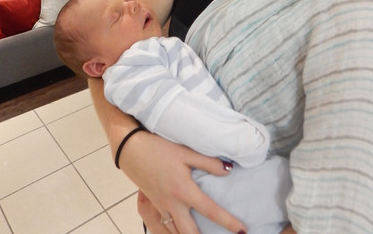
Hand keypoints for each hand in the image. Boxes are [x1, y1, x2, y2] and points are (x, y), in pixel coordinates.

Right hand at [121, 132, 246, 233]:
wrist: (130, 148)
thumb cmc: (158, 148)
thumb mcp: (185, 151)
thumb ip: (208, 162)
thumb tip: (228, 170)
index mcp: (184, 191)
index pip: (211, 211)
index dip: (228, 222)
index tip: (242, 231)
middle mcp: (172, 204)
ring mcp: (161, 207)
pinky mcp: (153, 205)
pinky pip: (163, 229)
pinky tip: (180, 231)